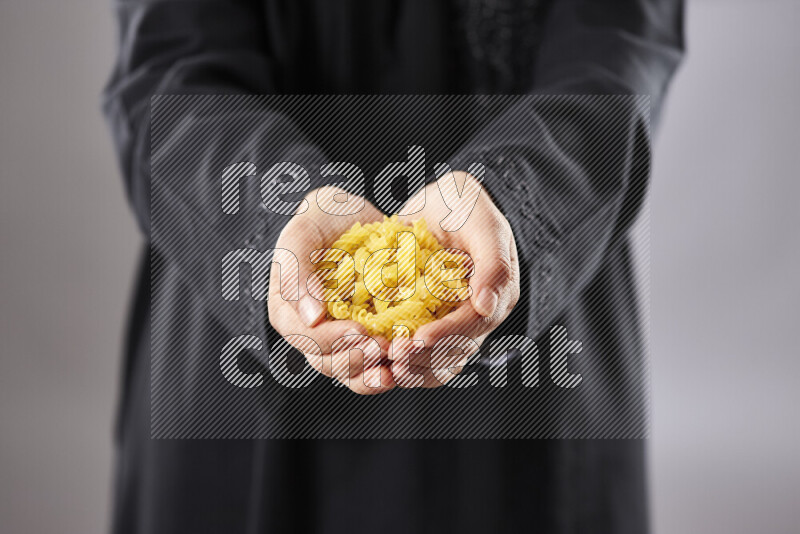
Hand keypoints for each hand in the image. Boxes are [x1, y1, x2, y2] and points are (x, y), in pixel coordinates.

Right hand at [268, 187, 395, 394]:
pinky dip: (386, 368)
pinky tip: (405, 366)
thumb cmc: (321, 218)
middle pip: (327, 361)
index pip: (306, 337)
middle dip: (356, 359)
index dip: (332, 340)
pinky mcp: (364, 335)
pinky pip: (372, 363)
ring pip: (349, 370)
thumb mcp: (302, 233)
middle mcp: (310, 330)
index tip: (360, 331)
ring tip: (396, 365)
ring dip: (371, 373)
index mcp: (288, 310)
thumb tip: (310, 316)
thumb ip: (296, 271)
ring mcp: (338, 336)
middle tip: (384, 347)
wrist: (350, 215)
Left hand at [392, 171, 519, 387]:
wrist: (440, 205)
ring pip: (438, 363)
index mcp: (498, 293)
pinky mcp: (430, 325)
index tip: (418, 338)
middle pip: (456, 351)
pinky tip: (380, 362)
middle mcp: (479, 315)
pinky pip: (420, 357)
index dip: (447, 335)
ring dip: (413, 369)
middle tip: (394, 355)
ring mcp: (454, 323)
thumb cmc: (463, 206)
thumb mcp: (482, 222)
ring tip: (385, 364)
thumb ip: (492, 261)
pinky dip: (403, 364)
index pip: (474, 324)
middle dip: (425, 357)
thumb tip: (486, 305)